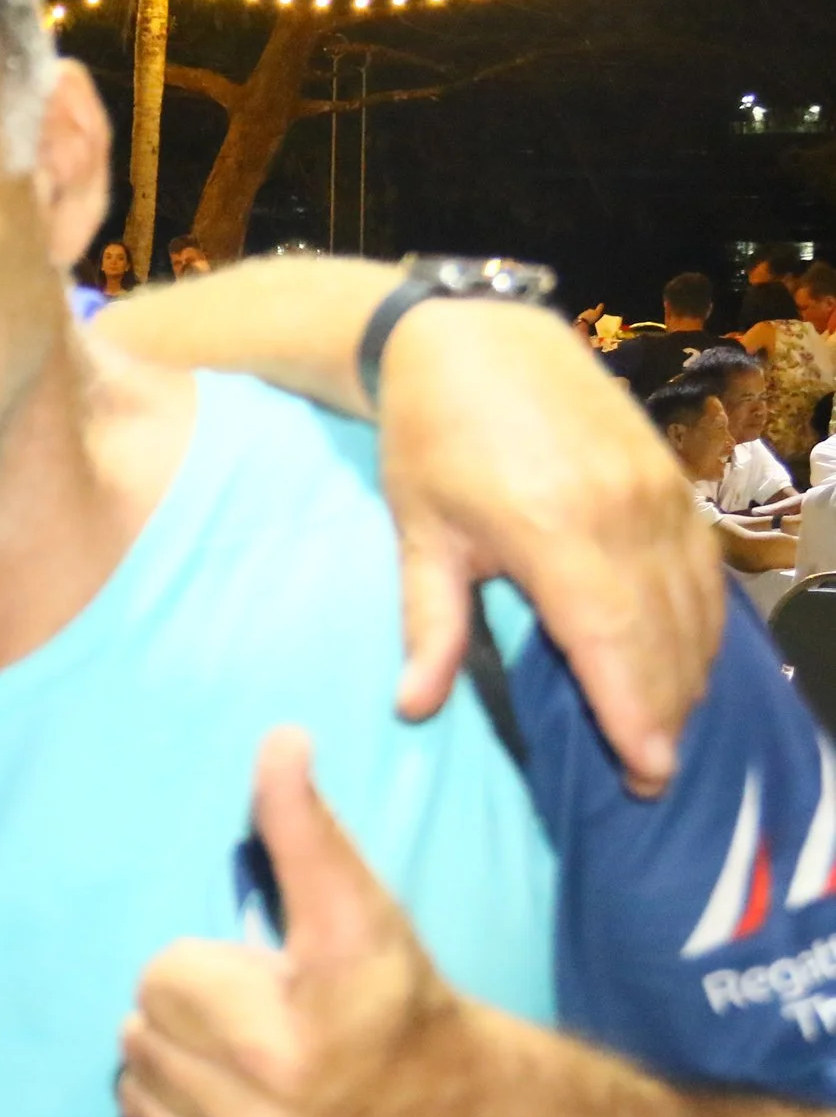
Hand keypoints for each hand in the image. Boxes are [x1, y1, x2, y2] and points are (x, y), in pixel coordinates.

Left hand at [117, 729, 472, 1116]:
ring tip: (239, 1070)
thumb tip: (277, 737)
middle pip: (138, 1042)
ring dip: (171, 1078)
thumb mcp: (356, 907)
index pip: (158, 979)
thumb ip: (303, 825)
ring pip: (134, 1103)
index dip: (205, 968)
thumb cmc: (395, 1001)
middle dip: (185, 1021)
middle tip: (250, 1025)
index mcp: (284, 1044)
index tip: (261, 981)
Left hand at [376, 298, 717, 794]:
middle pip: (662, 635)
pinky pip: (703, 567)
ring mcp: (658, 492)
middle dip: (664, 712)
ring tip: (668, 732)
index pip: (611, 642)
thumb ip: (429, 624)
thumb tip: (413, 707)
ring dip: (688, 673)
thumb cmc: (430, 438)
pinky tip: (688, 661)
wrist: (474, 339)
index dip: (635, 713)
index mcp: (555, 531)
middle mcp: (623, 513)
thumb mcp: (419, 533)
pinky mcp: (672, 478)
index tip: (649, 772)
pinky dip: (702, 621)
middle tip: (653, 778)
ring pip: (694, 604)